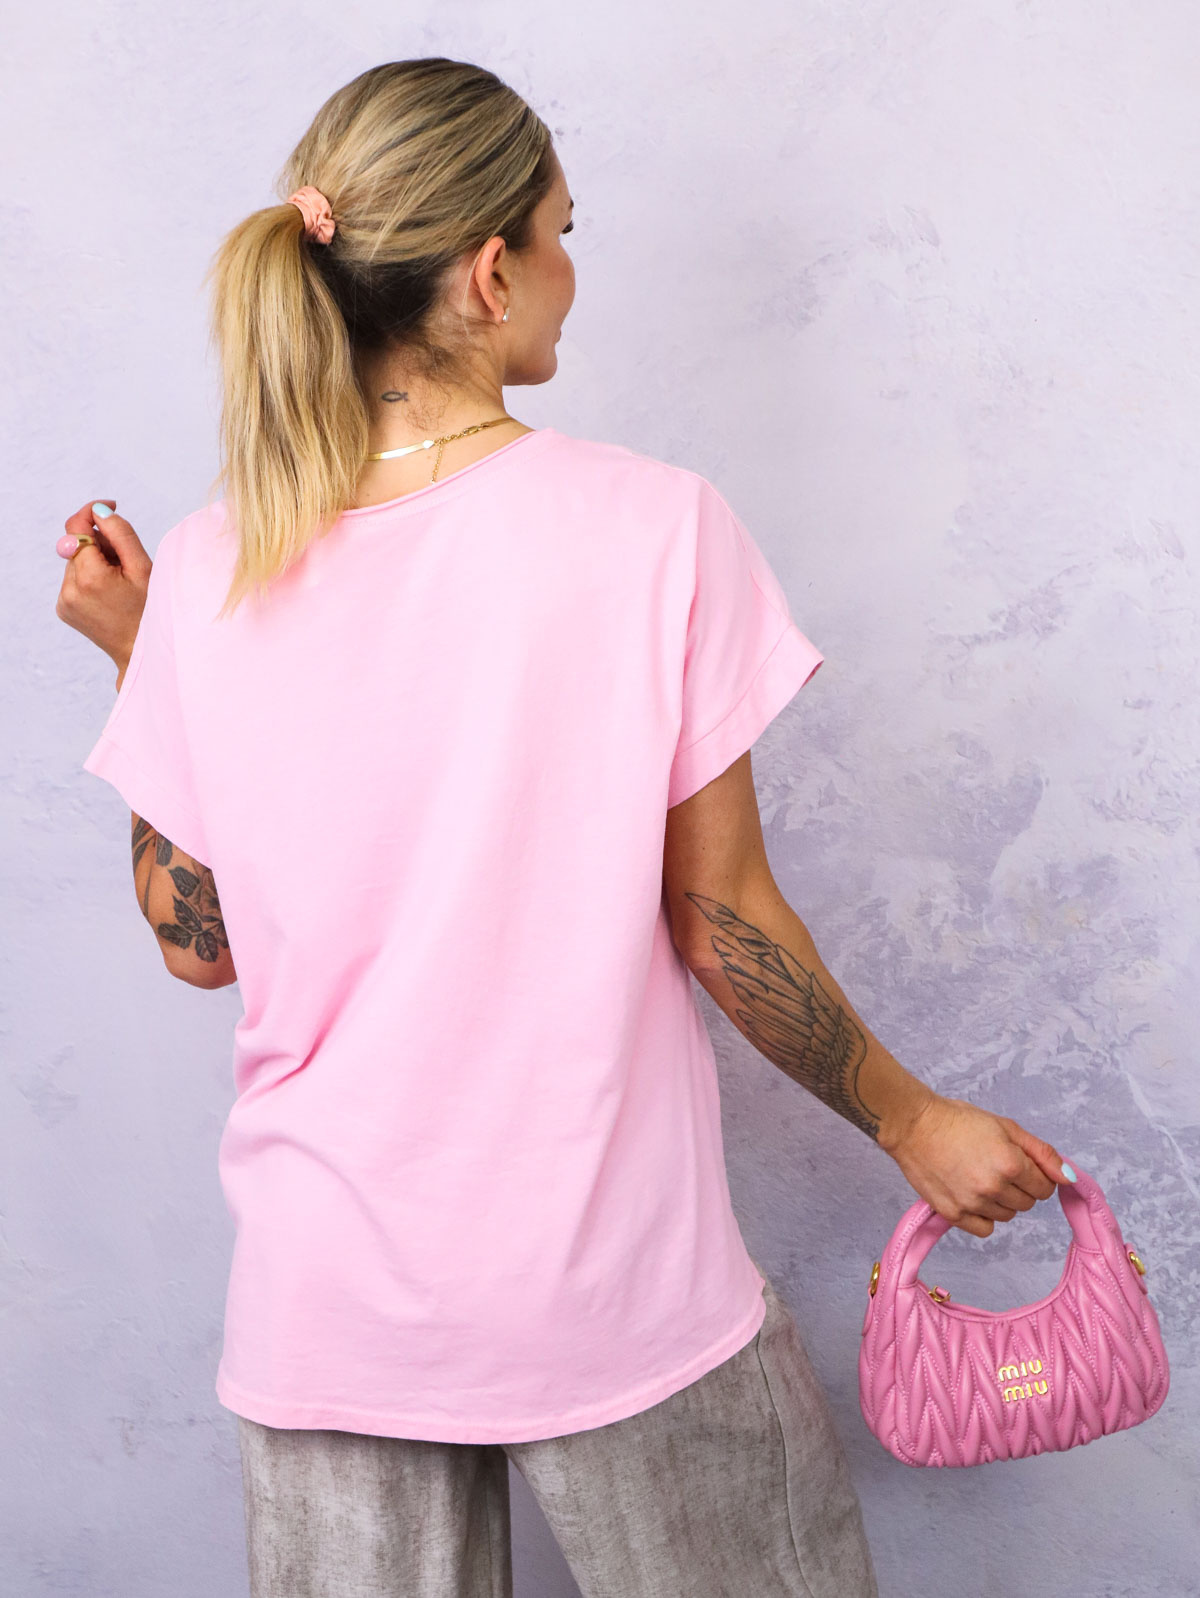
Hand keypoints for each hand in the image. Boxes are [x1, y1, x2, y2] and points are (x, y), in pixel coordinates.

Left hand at [56, 501, 151, 681]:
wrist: (139, 652)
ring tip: (120, 581)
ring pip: (75, 561)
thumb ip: (120, 534)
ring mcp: (64, 600)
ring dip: (96, 561)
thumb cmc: (149, 611)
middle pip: (77, 545)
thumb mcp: (143, 568)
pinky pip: (73, 579)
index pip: (76, 528)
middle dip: (100, 544)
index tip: (110, 507)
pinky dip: (90, 577)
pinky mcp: (63, 608)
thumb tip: (99, 511)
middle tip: (126, 560)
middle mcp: (69, 589)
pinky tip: (109, 592)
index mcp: (90, 577)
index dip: (91, 512)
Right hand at [880, 1092, 1071, 1237]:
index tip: (1019, 1164)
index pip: (1045, 1188)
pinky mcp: (953, 1214)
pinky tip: (972, 1195)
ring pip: (1007, 1216)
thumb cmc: (958, 1121)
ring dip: (1001, 1201)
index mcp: (1011, 1163)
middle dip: (1019, 1187)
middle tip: (996, 1166)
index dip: (1036, 1175)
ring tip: (979, 1177)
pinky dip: (983, 1216)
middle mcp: (993, 1187)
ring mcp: (972, 1203)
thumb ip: (1042, 1153)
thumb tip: (1068, 1179)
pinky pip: (985, 1229)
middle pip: (1027, 1204)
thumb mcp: (1006, 1126)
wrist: (913, 1126)